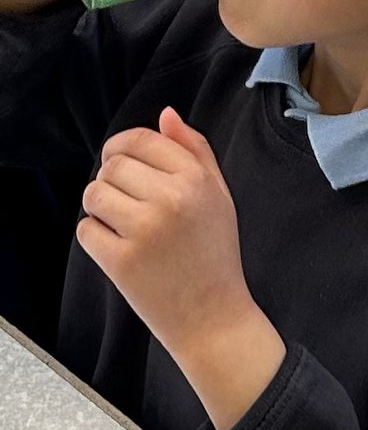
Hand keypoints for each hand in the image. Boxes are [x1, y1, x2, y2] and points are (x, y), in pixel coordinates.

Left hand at [78, 108, 284, 429]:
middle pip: (113, 165)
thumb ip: (194, 149)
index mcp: (195, 178)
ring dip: (100, 206)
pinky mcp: (121, 262)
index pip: (141, 139)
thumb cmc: (215, 252)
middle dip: (111, 177)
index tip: (121, 160)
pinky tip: (118, 247)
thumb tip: (165, 114)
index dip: (123, 146)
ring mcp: (144, 231)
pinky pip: (86, 230)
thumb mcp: (218, 193)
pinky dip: (96, 237)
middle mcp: (171, 199)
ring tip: (122, 222)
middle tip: (126, 199)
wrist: (213, 315)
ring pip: (95, 193)